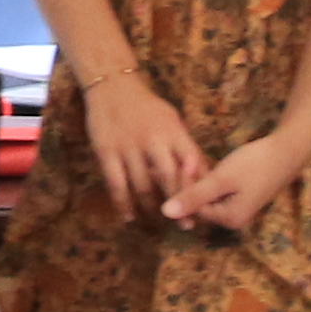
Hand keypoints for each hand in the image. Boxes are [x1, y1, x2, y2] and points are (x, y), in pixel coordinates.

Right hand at [75, 67, 198, 218]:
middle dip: (178, 204)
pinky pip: (116, 184)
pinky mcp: (106, 151)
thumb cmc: (148, 107)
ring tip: (157, 220)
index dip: (197, 188)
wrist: (112, 86)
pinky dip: (123, 204)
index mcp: (173, 131)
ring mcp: (128, 146)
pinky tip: (129, 217)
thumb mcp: (172, 121)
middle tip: (184, 225)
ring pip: (142, 186)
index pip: (191, 164)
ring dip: (151, 208)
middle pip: (167, 178)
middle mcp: (153, 140)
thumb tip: (203, 175)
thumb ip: (185, 147)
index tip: (204, 209)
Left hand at [162, 119, 310, 236]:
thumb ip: (194, 196)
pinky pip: (214, 192)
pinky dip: (207, 179)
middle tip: (183, 159)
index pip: (193, 208)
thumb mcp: (222, 179)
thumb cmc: (256, 164)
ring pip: (205, 197)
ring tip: (189, 160)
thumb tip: (165, 213)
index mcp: (229, 220)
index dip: (184, 186)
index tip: (181, 161)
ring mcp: (236, 209)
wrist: (287, 151)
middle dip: (189, 184)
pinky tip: (204, 164)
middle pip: (199, 205)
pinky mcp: (238, 197)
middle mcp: (232, 220)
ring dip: (196, 180)